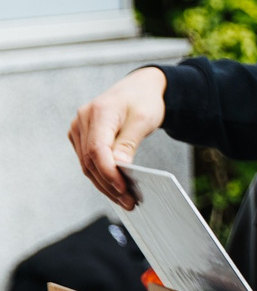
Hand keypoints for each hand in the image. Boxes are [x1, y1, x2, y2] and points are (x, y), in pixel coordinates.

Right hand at [67, 68, 168, 208]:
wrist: (138, 89)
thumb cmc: (144, 101)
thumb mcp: (144, 119)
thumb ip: (129, 142)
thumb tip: (119, 167)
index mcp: (98, 112)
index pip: (97, 149)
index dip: (109, 172)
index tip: (124, 188)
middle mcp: (82, 120)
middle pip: (90, 161)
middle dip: (109, 185)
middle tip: (130, 202)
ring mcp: (78, 129)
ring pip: (87, 165)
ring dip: (105, 185)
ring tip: (125, 201)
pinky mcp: (81, 137)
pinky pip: (88, 162)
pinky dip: (101, 176)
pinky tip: (116, 189)